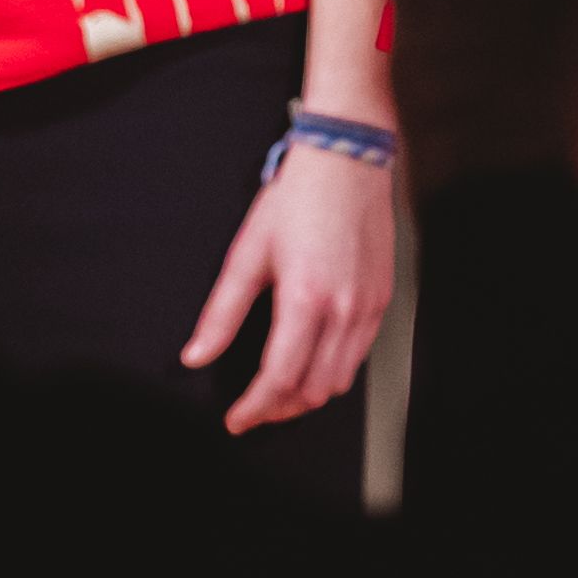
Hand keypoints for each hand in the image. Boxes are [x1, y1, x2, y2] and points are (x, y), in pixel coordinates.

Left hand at [183, 133, 396, 429]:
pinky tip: (311, 362)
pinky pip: (358, 356)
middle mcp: (343, 310)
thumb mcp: (246, 253)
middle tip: (253, 409)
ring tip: (279, 392)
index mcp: (305, 299)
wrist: (346, 160)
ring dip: (307, 395)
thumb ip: (220, 314)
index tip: (237, 418)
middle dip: (279, 409)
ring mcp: (368, 307)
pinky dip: (332, 371)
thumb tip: (196, 354)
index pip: (279, 378)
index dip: (255, 408)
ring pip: (340, 380)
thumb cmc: (298, 197)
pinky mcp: (381, 300)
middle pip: (312, 390)